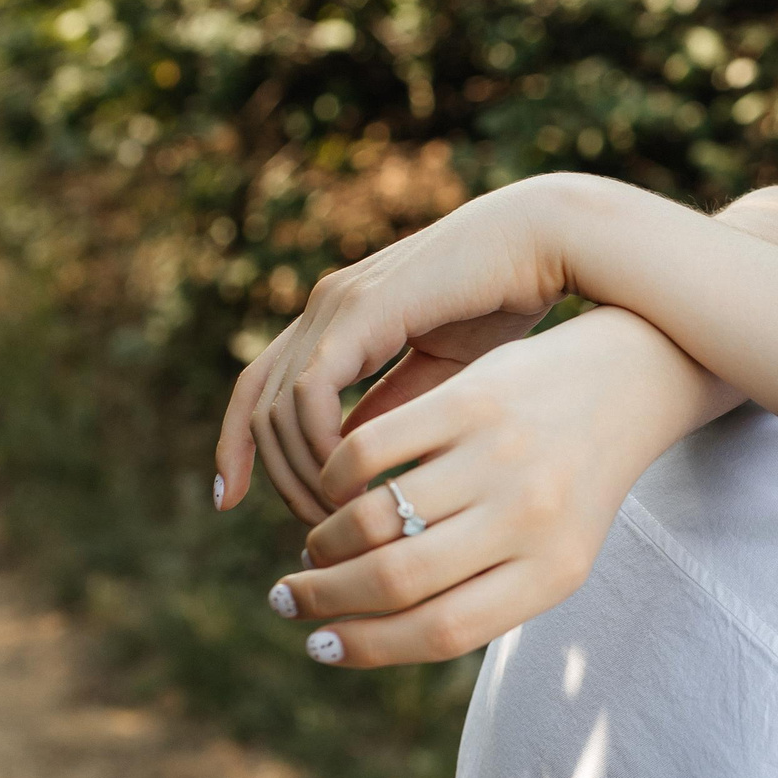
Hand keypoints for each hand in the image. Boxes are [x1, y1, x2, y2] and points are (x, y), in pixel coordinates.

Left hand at [214, 175, 579, 523]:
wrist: (544, 243)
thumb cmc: (508, 305)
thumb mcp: (444, 374)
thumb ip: (396, 412)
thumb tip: (355, 464)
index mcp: (342, 322)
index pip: (261, 390)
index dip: (238, 448)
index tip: (233, 502)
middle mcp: (325, 309)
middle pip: (258, 407)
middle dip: (274, 478)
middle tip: (314, 533)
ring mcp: (335, 305)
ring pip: (276, 407)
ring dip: (301, 473)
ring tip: (341, 518)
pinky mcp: (359, 309)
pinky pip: (308, 392)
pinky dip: (319, 445)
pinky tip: (354, 480)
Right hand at [263, 306, 738, 666]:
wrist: (626, 384)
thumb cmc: (572, 486)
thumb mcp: (553, 553)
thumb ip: (482, 595)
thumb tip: (366, 633)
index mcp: (554, 572)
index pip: (443, 632)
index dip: (367, 647)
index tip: (319, 646)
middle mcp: (529, 517)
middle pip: (398, 580)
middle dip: (325, 598)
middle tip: (288, 598)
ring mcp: (499, 455)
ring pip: (375, 517)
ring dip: (324, 542)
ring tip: (313, 550)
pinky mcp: (470, 400)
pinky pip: (371, 449)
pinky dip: (334, 475)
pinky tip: (331, 486)